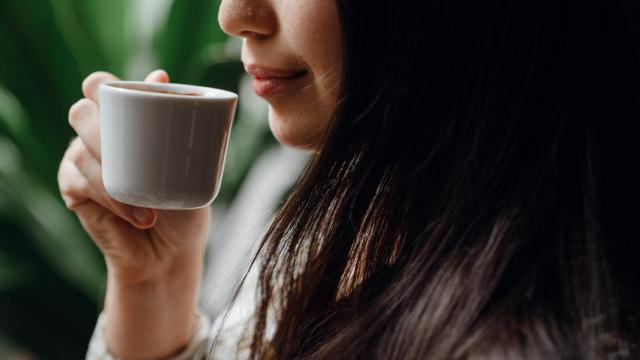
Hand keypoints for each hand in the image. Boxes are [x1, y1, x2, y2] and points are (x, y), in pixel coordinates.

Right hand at [58, 70, 209, 283]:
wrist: (171, 250)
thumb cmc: (182, 201)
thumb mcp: (189, 163)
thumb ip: (176, 122)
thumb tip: (159, 74)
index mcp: (124, 120)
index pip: (99, 87)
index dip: (103, 85)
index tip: (135, 96)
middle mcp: (98, 135)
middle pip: (81, 112)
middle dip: (103, 126)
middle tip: (135, 147)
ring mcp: (82, 161)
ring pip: (80, 149)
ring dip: (115, 173)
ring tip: (151, 201)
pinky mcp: (74, 190)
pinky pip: (80, 182)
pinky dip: (111, 198)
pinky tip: (139, 215)